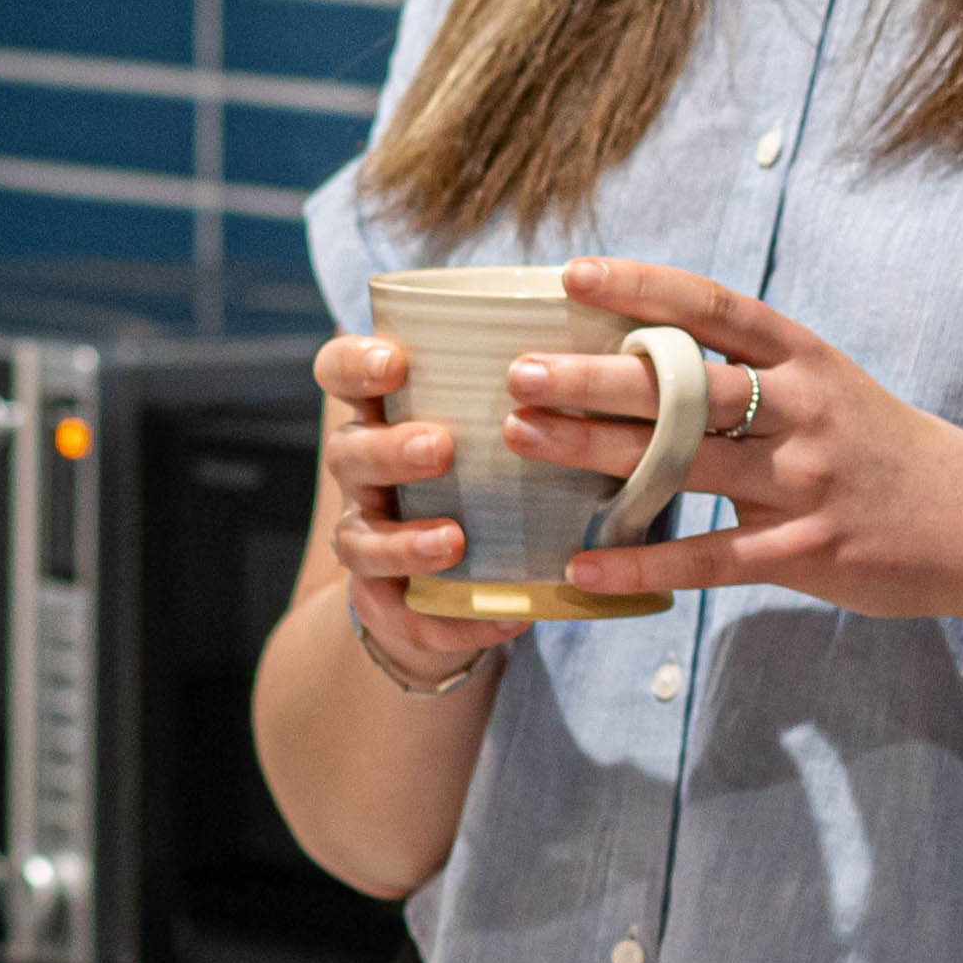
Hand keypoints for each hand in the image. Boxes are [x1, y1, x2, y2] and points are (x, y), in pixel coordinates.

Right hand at [308, 332, 524, 668]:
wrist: (460, 576)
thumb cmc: (491, 469)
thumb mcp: (502, 419)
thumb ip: (535, 387)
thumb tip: (623, 341)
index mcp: (383, 412)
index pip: (339, 371)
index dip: (354, 363)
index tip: (395, 359)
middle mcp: (362, 470)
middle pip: (348, 451)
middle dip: (389, 448)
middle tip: (440, 447)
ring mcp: (367, 535)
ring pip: (359, 538)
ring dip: (404, 540)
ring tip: (454, 540)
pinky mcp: (386, 601)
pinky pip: (404, 615)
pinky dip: (455, 621)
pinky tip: (508, 617)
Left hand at [499, 257, 962, 626]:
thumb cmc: (884, 452)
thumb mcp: (828, 390)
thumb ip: (750, 378)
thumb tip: (639, 363)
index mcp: (807, 358)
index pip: (715, 307)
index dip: (642, 287)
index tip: (573, 274)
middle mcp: (804, 410)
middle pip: (685, 385)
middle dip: (595, 376)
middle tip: (518, 371)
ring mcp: (805, 481)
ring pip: (685, 462)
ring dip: (596, 451)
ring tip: (524, 438)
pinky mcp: (806, 550)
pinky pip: (708, 558)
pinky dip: (639, 562)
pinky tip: (580, 566)